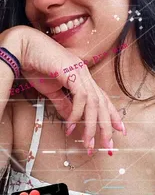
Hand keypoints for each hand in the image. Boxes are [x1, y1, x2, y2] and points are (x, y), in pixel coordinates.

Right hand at [1, 26, 124, 153]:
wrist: (25, 49)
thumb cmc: (37, 66)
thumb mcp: (52, 91)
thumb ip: (63, 104)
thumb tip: (72, 119)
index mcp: (82, 77)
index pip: (102, 98)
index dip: (111, 114)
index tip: (117, 130)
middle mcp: (85, 74)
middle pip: (102, 102)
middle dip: (107, 126)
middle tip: (108, 146)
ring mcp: (80, 72)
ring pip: (94, 102)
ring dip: (92, 125)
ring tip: (88, 143)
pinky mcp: (72, 72)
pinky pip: (81, 97)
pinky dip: (77, 114)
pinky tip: (71, 126)